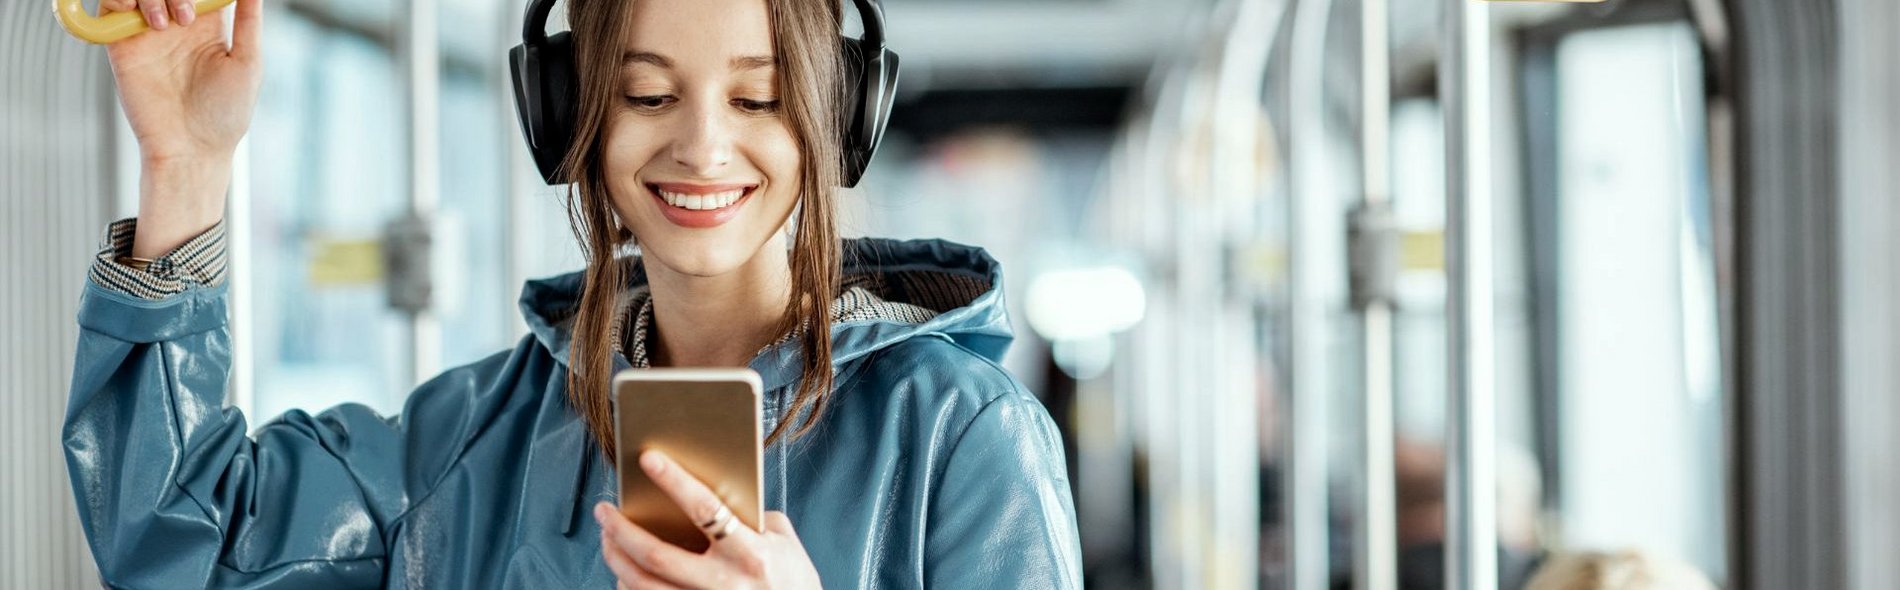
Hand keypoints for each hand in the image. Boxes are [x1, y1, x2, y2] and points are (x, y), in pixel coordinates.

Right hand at [102, 0, 262, 164]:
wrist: (190, 148)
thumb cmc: (225, 114)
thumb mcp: (247, 63)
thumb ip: (248, 22)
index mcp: (208, 24)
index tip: (201, 4)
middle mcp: (176, 23)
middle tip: (185, 17)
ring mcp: (147, 32)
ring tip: (162, 24)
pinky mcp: (121, 45)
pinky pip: (108, 8)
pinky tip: (130, 8)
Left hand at [594, 451, 822, 588]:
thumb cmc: (793, 579)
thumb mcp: (782, 541)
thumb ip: (750, 516)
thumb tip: (708, 494)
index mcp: (751, 553)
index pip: (705, 509)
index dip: (674, 481)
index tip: (647, 457)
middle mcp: (726, 584)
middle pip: (658, 555)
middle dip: (622, 529)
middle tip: (605, 509)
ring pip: (644, 585)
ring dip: (616, 557)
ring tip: (607, 536)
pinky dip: (628, 585)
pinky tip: (622, 569)